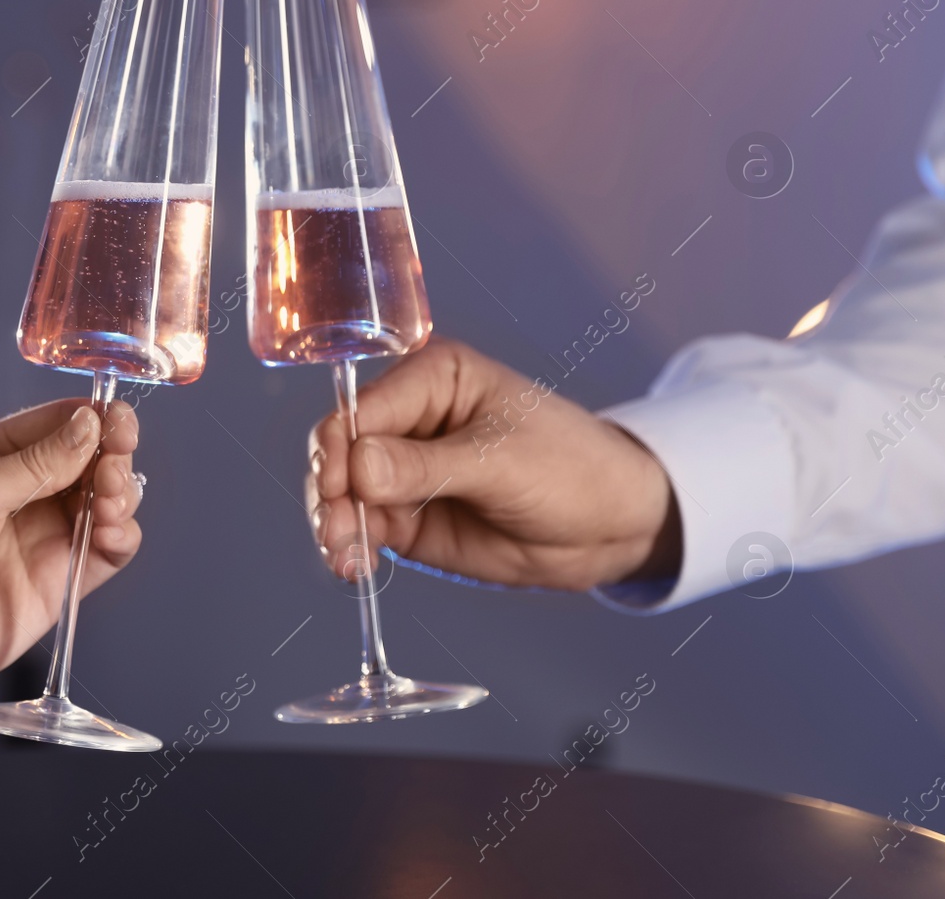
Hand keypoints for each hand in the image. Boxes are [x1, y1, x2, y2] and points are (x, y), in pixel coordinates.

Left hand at [0, 399, 141, 759]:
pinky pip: (107, 551)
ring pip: (107, 501)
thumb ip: (33, 463)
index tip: (118, 422)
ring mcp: (45, 536)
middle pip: (92, 459)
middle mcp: (26, 492)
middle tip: (114, 467)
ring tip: (107, 503)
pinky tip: (110, 533)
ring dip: (121, 495)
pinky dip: (121, 537)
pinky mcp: (60, 580)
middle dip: (113, 456)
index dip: (96, 418)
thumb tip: (88, 425)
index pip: (60, 423)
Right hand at [306, 339, 678, 593]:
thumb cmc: (573, 468)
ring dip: (335, 526)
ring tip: (348, 560)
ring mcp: (403, 471)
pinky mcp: (407, 517)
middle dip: (332, 494)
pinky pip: (362, 527)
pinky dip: (350, 548)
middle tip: (339, 536)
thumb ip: (426, 467)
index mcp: (432, 378)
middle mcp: (408, 419)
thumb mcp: (502, 463)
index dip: (342, 448)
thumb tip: (359, 466)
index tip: (339, 489)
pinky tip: (354, 566)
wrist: (612, 527)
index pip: (363, 408)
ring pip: (342, 494)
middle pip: (341, 451)